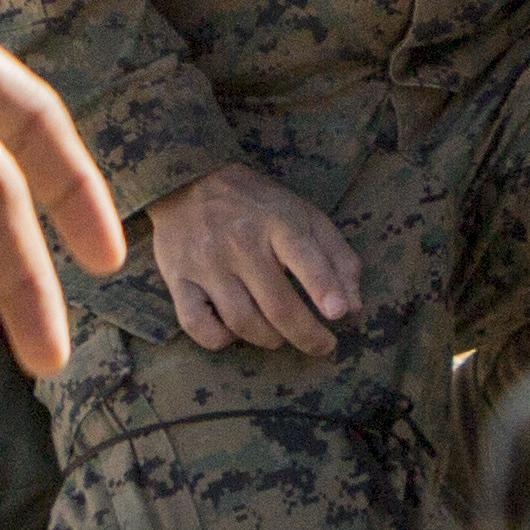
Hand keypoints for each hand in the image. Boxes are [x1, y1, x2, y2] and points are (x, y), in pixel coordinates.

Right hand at [148, 162, 362, 358]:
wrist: (188, 182)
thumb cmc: (256, 206)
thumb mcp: (302, 215)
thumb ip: (335, 257)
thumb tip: (352, 306)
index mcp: (276, 221)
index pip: (304, 257)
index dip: (324, 288)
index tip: (339, 314)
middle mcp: (240, 243)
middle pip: (277, 304)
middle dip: (307, 335)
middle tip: (324, 347)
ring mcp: (206, 263)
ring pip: (242, 321)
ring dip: (269, 339)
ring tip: (279, 336)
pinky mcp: (177, 278)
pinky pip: (196, 324)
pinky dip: (219, 338)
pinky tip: (233, 331)